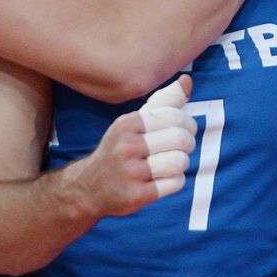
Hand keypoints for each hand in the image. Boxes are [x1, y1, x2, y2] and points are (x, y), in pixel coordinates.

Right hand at [71, 76, 196, 217]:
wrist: (88, 187)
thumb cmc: (119, 149)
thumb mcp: (134, 122)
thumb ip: (163, 101)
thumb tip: (188, 80)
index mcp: (127, 124)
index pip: (173, 116)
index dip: (187, 123)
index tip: (184, 129)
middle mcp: (127, 146)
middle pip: (179, 138)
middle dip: (188, 143)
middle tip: (182, 147)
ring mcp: (131, 172)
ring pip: (179, 162)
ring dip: (181, 162)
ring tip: (172, 162)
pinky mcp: (137, 195)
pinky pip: (175, 183)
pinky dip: (176, 180)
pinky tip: (165, 178)